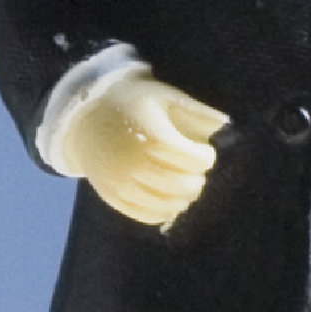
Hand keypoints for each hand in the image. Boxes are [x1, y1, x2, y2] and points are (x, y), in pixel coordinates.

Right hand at [40, 71, 230, 232]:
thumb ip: (195, 111)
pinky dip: (163, 211)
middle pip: (184, 185)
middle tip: (194, 170)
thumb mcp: (164, 96)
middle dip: (196, 179)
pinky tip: (168, 199)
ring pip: (167, 205)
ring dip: (183, 197)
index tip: (203, 150)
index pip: (196, 160)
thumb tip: (225, 125)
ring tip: (183, 184)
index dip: (206, 156)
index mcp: (154, 138)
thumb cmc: (132, 103)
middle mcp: (137, 164)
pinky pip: (146, 215)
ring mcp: (123, 184)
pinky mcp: (114, 197)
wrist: (85, 116)